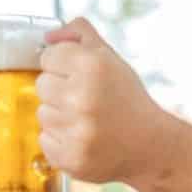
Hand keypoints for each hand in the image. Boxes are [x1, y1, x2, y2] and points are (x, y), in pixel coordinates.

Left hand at [37, 18, 167, 183]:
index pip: (48, 56)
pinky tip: (83, 137)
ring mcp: (75, 130)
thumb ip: (80, 35)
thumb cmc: (127, 99)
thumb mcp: (110, 59)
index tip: (80, 76)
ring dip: (59, 116)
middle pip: (41, 84)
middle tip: (85, 100)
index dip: (63, 65)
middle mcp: (82, 97)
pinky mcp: (70, 157)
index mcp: (92, 66)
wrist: (149, 145)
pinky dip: (60, 140)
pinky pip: (45, 140)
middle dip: (60, 90)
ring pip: (42, 113)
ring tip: (86, 120)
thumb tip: (49, 36)